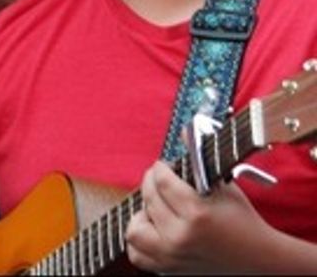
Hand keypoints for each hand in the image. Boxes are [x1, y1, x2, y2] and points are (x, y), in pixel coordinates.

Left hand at [126, 161, 273, 272]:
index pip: (161, 181)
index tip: (162, 166)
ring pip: (135, 229)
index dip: (160, 168)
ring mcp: (172, 255)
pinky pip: (137, 254)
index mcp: (197, 214)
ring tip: (157, 209)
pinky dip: (140, 242)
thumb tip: (185, 131)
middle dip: (151, 184)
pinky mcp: (168, 269)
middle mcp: (180, 236)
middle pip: (149, 199)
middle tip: (159, 181)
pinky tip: (153, 230)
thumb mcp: (225, 188)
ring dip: (142, 215)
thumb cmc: (244, 223)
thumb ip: (202, 160)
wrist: (259, 261)